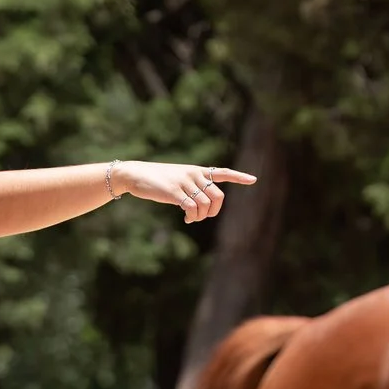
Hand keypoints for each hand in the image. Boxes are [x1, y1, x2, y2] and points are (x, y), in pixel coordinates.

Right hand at [113, 161, 255, 222]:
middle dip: (214, 211)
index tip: (253, 179)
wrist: (135, 174)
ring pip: (206, 204)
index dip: (238, 177)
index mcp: (196, 171)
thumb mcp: (177, 178)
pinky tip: (187, 218)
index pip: (222, 172)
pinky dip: (193, 217)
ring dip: (201, 216)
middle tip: (202, 216)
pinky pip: (193, 208)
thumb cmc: (156, 179)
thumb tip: (202, 205)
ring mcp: (185, 182)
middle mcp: (194, 175)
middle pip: (218, 196)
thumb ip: (192, 186)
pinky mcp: (175, 192)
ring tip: (191, 218)